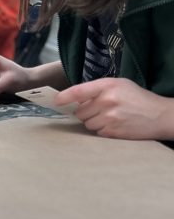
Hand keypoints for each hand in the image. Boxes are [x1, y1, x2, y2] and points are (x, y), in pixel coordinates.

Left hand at [55, 78, 173, 139]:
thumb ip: (98, 90)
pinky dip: (103, 131)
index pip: (79, 91)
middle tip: (102, 111)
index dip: (64, 97)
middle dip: (87, 113)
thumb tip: (75, 100)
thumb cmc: (138, 99)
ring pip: (87, 124)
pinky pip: (97, 133)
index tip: (56, 102)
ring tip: (111, 118)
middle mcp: (107, 100)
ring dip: (95, 123)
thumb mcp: (120, 85)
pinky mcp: (112, 131)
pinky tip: (116, 126)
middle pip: (80, 112)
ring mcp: (109, 117)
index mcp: (108, 85)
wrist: (160, 115)